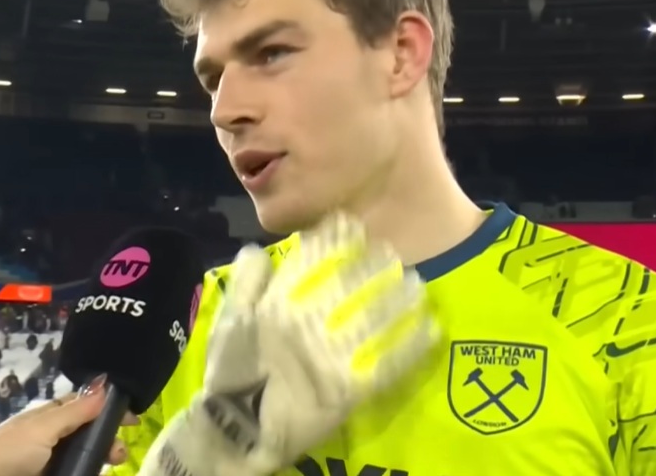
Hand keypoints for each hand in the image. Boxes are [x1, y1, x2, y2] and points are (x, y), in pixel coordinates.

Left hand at [0, 381, 137, 475]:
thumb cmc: (12, 452)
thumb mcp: (44, 428)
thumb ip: (75, 411)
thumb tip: (104, 383)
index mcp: (47, 418)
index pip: (82, 406)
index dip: (107, 408)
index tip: (132, 418)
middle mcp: (49, 437)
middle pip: (87, 433)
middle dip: (107, 439)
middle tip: (120, 453)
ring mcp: (49, 461)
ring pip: (83, 456)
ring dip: (101, 458)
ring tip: (115, 465)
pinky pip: (75, 470)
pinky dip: (89, 471)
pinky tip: (100, 474)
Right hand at [138, 212, 439, 475]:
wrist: (238, 430)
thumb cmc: (230, 372)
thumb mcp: (226, 321)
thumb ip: (245, 282)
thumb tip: (258, 247)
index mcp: (278, 302)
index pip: (313, 258)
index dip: (335, 238)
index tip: (352, 225)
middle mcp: (308, 321)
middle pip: (351, 281)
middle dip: (373, 263)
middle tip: (390, 252)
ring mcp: (333, 354)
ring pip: (375, 315)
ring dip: (399, 298)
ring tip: (415, 284)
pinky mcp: (353, 387)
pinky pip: (389, 360)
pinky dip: (411, 342)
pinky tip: (428, 328)